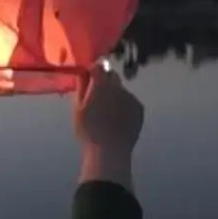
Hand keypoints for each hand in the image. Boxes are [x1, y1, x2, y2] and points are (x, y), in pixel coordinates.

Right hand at [73, 64, 143, 190]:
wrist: (110, 151)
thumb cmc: (88, 131)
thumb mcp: (78, 108)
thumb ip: (82, 86)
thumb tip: (84, 72)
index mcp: (101, 85)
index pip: (99, 66)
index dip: (93, 71)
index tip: (89, 78)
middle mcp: (118, 87)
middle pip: (112, 75)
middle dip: (105, 80)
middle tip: (98, 96)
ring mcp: (131, 97)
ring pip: (121, 89)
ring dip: (115, 94)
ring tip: (108, 113)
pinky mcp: (139, 107)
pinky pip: (130, 101)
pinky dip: (124, 105)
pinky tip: (118, 119)